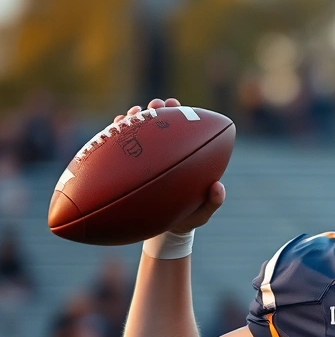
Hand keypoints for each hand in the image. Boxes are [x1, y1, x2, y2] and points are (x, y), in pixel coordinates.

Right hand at [115, 98, 225, 233]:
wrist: (163, 232)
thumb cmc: (186, 218)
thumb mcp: (202, 213)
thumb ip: (213, 202)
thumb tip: (217, 186)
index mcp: (185, 157)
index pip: (183, 129)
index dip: (179, 113)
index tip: (175, 105)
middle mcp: (164, 153)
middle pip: (159, 124)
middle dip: (156, 109)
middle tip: (154, 106)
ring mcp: (144, 159)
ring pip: (137, 132)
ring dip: (134, 118)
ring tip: (133, 113)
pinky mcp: (126, 168)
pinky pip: (118, 149)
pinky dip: (115, 136)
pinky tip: (114, 128)